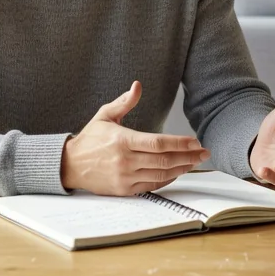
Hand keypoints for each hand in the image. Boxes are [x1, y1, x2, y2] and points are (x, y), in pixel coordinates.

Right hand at [61, 81, 208, 194]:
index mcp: (123, 140)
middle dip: (188, 157)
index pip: (158, 143)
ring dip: (182, 168)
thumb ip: (124, 102)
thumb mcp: (105, 115)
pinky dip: (167, 179)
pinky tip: (177, 171)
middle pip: (164, 160)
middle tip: (204, 153)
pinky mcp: (124, 189)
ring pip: (161, 174)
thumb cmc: (90, 139)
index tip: (196, 142)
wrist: (69, 165)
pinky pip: (152, 185)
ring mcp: (125, 177)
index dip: (180, 143)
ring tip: (195, 162)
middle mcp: (125, 161)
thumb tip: (137, 85)